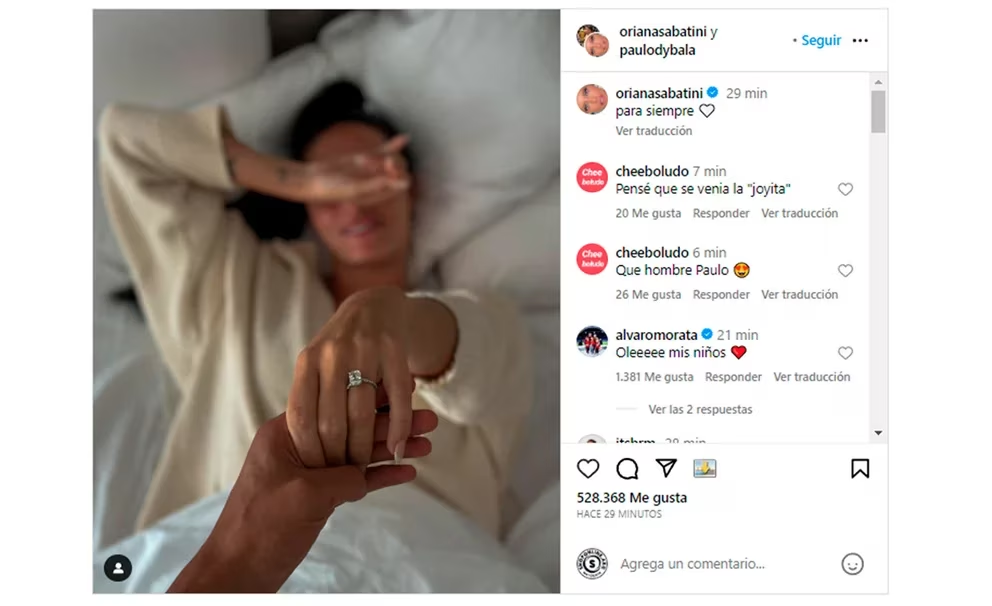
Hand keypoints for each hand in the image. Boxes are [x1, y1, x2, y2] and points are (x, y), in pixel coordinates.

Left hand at [169, 409, 438, 592]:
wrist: (238, 571)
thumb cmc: (260, 529)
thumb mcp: (306, 496)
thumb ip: (342, 477)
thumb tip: (365, 474)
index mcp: (286, 433)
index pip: (336, 405)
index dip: (372, 398)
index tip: (402, 390)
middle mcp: (299, 447)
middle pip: (354, 428)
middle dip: (392, 425)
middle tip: (429, 419)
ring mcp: (309, 473)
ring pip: (359, 454)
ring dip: (392, 450)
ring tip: (428, 443)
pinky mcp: (318, 497)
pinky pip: (354, 481)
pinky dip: (379, 477)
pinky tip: (407, 472)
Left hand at [288, 286, 415, 469]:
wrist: (375, 306)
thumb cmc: (340, 349)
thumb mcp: (316, 366)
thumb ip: (309, 400)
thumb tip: (304, 455)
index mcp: (307, 362)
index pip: (301, 418)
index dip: (309, 450)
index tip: (316, 472)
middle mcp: (333, 354)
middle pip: (332, 422)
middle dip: (337, 456)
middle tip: (342, 475)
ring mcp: (365, 350)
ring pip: (363, 414)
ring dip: (365, 448)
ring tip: (365, 467)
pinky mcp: (395, 350)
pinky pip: (398, 399)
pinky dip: (398, 429)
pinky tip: (397, 450)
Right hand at [300, 135, 409, 203]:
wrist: (311, 180)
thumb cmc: (331, 190)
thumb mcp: (354, 188)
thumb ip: (376, 185)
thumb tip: (402, 184)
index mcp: (380, 195)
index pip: (401, 183)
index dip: (399, 172)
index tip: (386, 163)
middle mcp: (379, 184)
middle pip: (399, 170)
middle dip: (393, 162)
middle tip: (378, 160)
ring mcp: (373, 170)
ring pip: (392, 159)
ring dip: (386, 155)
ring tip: (363, 160)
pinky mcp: (365, 159)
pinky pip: (383, 151)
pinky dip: (393, 144)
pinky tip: (404, 138)